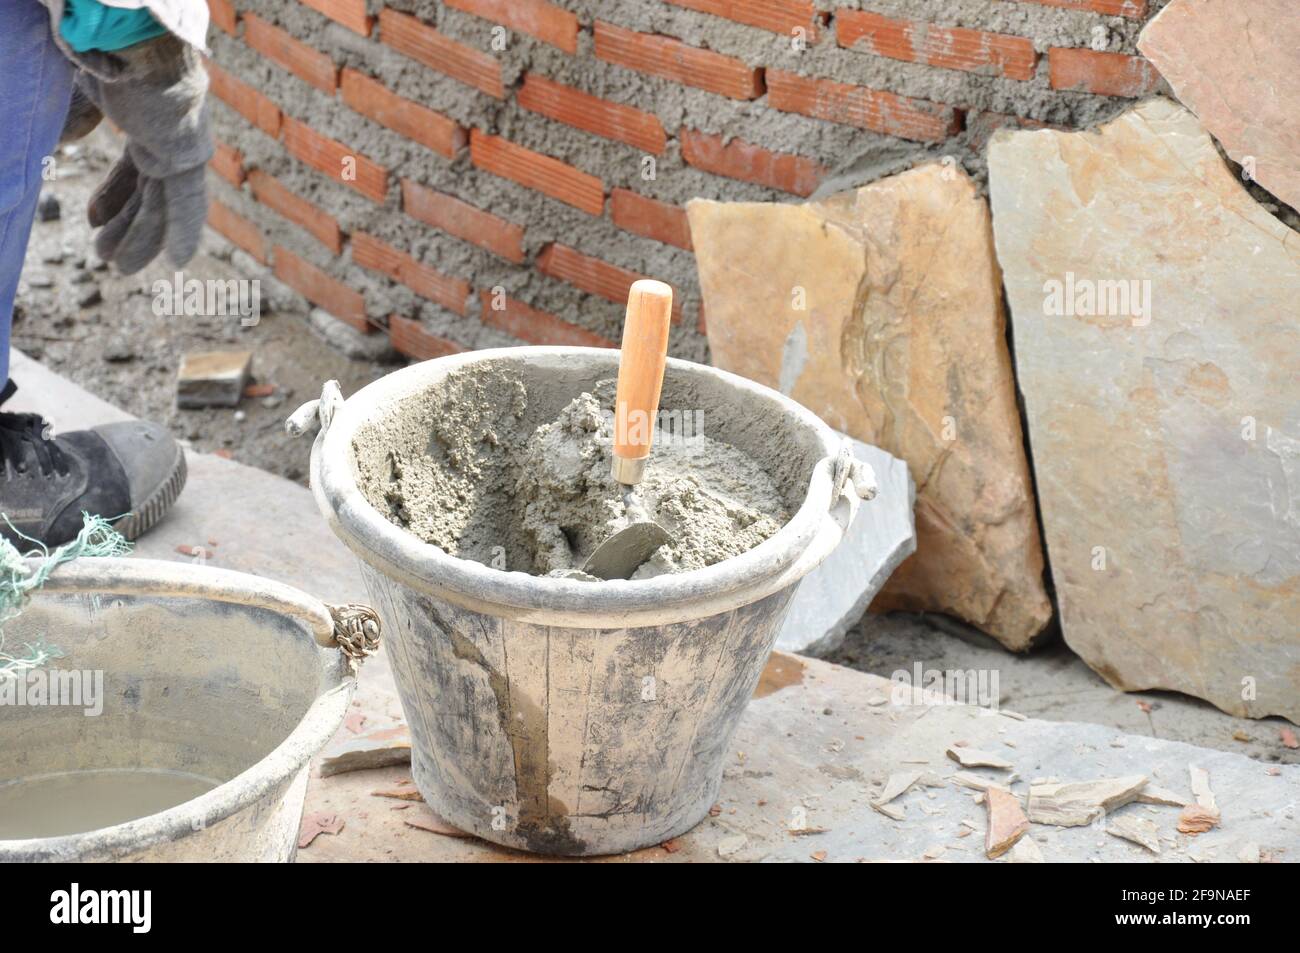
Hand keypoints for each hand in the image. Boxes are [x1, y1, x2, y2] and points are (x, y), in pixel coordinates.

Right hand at [76, 35, 212, 274]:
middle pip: (148, 191)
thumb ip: (78, 118)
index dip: (114, 197)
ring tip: (120, 267)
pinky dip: (181, 232)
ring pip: (161, 203)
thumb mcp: (85, 91)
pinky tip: (178, 261)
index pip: (134, 168)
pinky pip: (185, 203)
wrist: (131, 39)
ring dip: (140, 237)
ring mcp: (181, 147)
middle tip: (110, 256)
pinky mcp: (186, 157)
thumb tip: (61, 143)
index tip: (92, 220)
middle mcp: (171, 136)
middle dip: (127, 224)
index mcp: (150, 118)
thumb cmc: (107, 54)